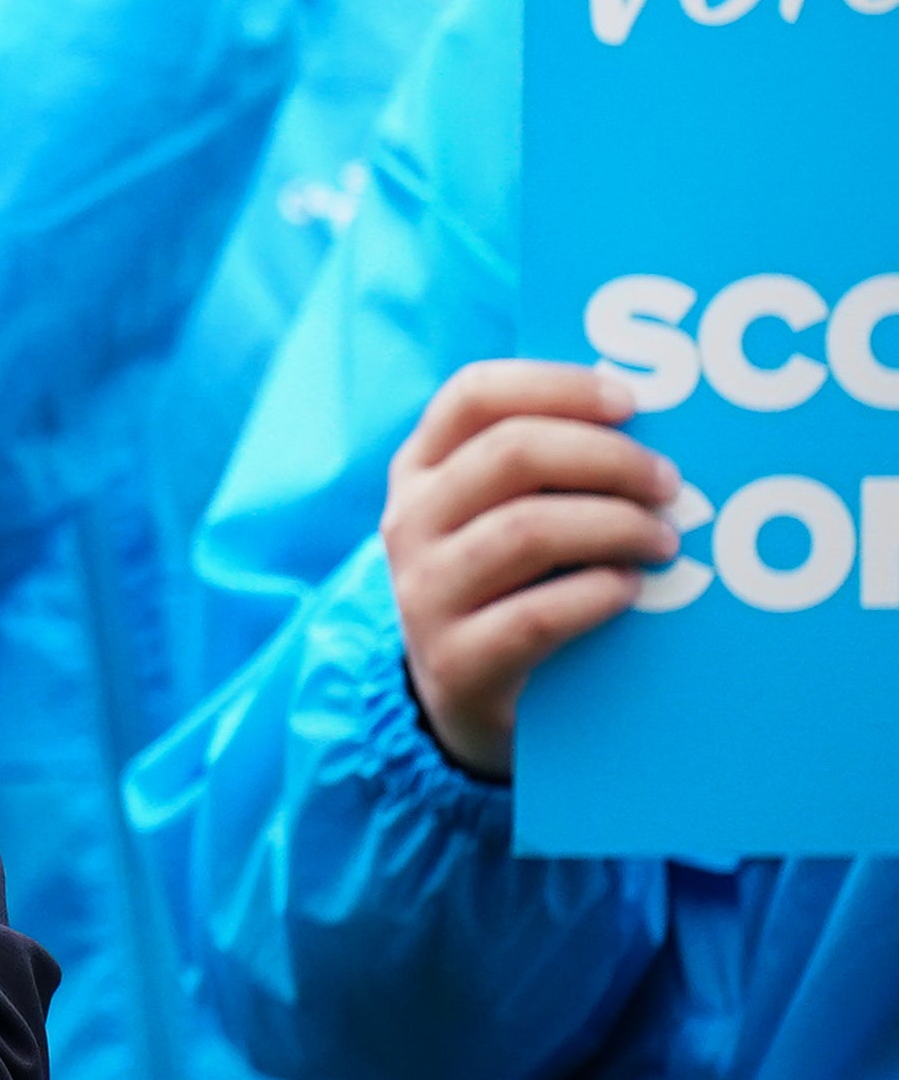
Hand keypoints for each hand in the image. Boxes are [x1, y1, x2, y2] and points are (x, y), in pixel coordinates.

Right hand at [384, 359, 684, 779]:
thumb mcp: (500, 512)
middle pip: (511, 454)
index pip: (474, 394)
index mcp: (421, 467)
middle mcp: (410, 520)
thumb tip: (654, 425)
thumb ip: (547, 468)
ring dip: (615, 527)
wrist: (460, 693)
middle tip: (669, 483)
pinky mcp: (455, 660)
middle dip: (609, 459)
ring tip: (663, 541)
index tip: (631, 404)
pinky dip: (597, 596)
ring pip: (526, 531)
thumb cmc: (508, 581)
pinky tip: (629, 591)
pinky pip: (536, 616)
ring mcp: (424, 591)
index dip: (558, 386)